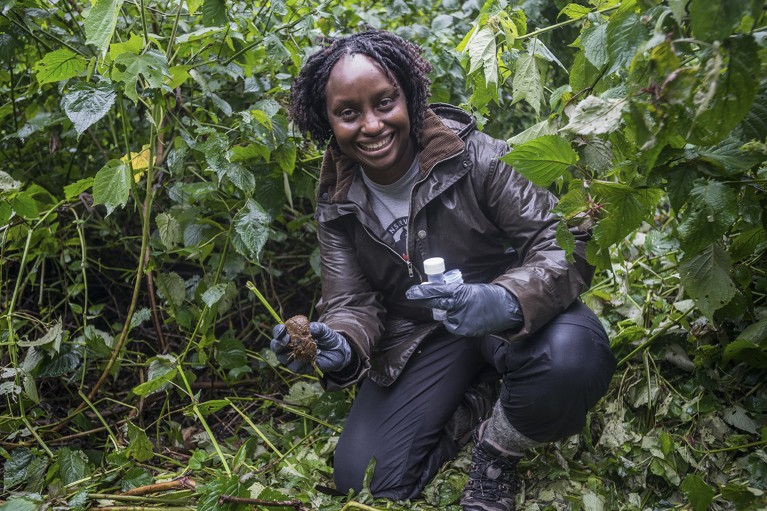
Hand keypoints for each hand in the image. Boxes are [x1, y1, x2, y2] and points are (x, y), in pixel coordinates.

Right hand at [270, 321, 351, 373]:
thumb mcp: (322, 329)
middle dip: (278, 344)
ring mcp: (294, 359)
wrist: (338, 350)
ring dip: (291, 353)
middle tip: (286, 340)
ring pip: (283, 359)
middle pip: (276, 347)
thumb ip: (314, 327)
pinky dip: (300, 362)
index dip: (278, 331)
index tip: (282, 329)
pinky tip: (309, 358)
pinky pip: (295, 368)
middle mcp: (289, 347)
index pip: (279, 333)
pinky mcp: (301, 369)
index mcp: (291, 335)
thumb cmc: (327, 337)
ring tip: (303, 348)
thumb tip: (307, 328)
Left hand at [406, 283, 522, 336]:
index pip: (437, 291)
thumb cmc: (487, 296)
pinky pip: (454, 327)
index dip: (422, 292)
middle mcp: (459, 305)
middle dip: (424, 300)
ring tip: (466, 310)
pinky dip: (457, 324)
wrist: (506, 308)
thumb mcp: (469, 289)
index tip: (410, 292)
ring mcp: (461, 319)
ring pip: (446, 318)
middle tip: (411, 295)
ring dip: (450, 315)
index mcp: (460, 292)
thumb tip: (437, 295)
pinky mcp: (465, 330)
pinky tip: (468, 319)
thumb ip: (454, 293)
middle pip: (436, 304)